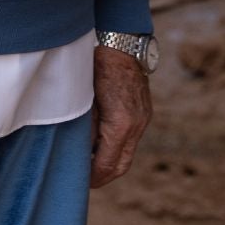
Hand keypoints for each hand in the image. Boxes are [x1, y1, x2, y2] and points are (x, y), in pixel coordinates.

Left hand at [90, 45, 151, 187]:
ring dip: (112, 161)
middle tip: (86, 180)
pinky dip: (118, 147)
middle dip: (104, 176)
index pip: (107, 164)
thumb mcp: (84, 100)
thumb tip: (79, 152)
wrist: (122, 43)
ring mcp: (144, 119)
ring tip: (91, 162)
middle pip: (122, 165)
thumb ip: (84, 129)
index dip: (93, 177)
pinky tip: (102, 143)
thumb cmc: (97, 68)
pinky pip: (133, 139)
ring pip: (128, 153)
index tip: (80, 181)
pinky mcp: (145, 112)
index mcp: (121, 125)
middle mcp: (137, 125)